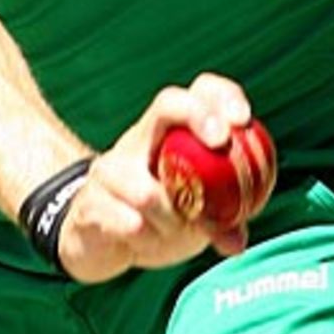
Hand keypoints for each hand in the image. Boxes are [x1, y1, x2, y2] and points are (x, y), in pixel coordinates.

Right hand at [56, 73, 252, 284]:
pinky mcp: (90, 200)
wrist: (95, 241)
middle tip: (220, 141)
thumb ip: (218, 223)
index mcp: (171, 137)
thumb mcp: (191, 218)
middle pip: (169, 103)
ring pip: (148, 188)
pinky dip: (139, 233)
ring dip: (169, 221)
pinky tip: (140, 238)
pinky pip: (121, 218)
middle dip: (199, 115)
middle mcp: (141, 139)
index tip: (242, 120)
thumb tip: (239, 239)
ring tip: (171, 233)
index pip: (199, 93)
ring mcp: (112, 166)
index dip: (222, 97)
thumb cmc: (154, 220)